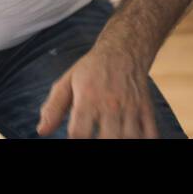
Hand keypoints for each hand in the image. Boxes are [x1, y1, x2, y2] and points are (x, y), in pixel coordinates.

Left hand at [37, 43, 159, 137]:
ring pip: (129, 138)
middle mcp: (109, 103)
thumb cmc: (91, 69)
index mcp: (87, 97)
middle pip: (107, 139)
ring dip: (120, 141)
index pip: (79, 132)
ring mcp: (130, 107)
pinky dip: (144, 139)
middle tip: (94, 138)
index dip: (75, 142)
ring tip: (111, 137)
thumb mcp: (67, 82)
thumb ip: (53, 107)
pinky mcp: (146, 109)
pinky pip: (150, 133)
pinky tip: (131, 137)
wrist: (123, 50)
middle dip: (100, 144)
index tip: (74, 140)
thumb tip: (41, 130)